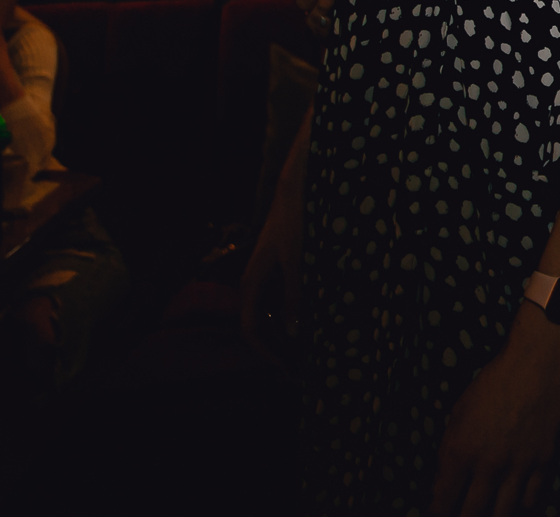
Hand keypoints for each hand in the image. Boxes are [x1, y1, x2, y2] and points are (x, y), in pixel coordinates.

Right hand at [240, 175, 302, 367]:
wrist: (295, 192)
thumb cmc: (294, 223)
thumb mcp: (295, 262)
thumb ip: (293, 296)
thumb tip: (290, 332)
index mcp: (251, 284)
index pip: (250, 329)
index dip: (265, 352)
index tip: (284, 367)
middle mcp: (254, 283)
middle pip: (258, 325)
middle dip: (275, 347)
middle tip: (299, 365)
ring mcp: (264, 276)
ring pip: (269, 314)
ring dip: (284, 332)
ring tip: (306, 349)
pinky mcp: (277, 269)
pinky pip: (279, 300)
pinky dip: (290, 315)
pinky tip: (309, 320)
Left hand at [430, 306, 559, 516]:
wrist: (535, 362)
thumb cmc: (491, 383)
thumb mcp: (457, 415)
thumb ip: (448, 454)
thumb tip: (443, 487)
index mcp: (460, 452)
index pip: (442, 503)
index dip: (437, 512)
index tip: (440, 511)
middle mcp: (488, 464)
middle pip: (470, 515)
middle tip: (462, 513)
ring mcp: (518, 465)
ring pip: (502, 514)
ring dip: (491, 515)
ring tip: (486, 511)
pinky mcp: (543, 460)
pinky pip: (530, 499)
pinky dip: (520, 503)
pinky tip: (513, 499)